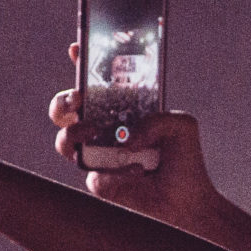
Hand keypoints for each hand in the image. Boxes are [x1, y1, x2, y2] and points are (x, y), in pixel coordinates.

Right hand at [49, 49, 242, 244]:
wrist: (188, 201)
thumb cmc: (184, 160)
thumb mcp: (181, 125)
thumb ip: (160, 119)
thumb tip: (128, 137)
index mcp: (118, 111)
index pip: (93, 83)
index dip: (81, 63)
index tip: (78, 50)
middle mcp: (101, 132)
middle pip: (62, 110)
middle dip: (63, 101)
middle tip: (79, 100)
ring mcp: (96, 157)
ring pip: (64, 142)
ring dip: (74, 134)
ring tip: (94, 132)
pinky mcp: (99, 183)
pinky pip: (94, 175)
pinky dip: (117, 173)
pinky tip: (139, 171)